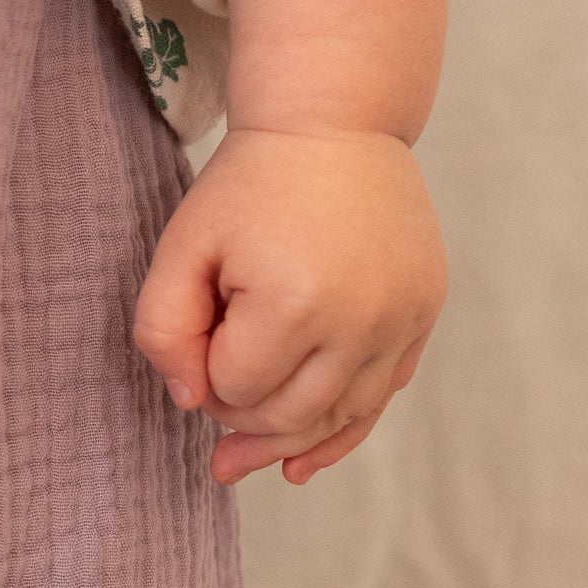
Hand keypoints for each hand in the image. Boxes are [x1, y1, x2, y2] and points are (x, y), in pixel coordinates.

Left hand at [132, 127, 446, 484]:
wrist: (335, 124)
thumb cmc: (247, 187)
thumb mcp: (181, 249)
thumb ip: (164, 332)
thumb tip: (191, 404)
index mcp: (296, 302)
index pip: (235, 391)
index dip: (205, 376)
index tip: (199, 336)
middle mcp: (363, 319)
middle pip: (290, 418)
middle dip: (241, 415)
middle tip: (212, 386)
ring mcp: (403, 318)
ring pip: (339, 419)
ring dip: (287, 439)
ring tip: (241, 458)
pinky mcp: (424, 312)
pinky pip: (380, 397)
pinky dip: (340, 430)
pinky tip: (300, 463)